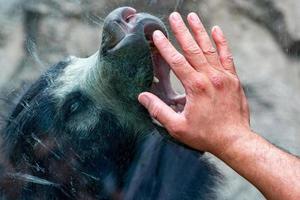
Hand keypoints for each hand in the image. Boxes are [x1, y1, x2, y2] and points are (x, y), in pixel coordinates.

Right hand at [138, 12, 249, 153]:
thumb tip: (142, 97)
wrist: (234, 140)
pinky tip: (216, 30)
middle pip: (193, 49)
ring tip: (192, 16)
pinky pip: (227, 56)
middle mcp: (210, 77)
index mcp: (196, 87)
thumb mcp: (177, 127)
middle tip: (174, 16)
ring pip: (209, 49)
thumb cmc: (205, 135)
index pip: (177, 61)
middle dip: (181, 32)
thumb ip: (158, 110)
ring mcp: (223, 77)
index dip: (165, 47)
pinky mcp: (233, 79)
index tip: (157, 34)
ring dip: (200, 31)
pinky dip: (221, 42)